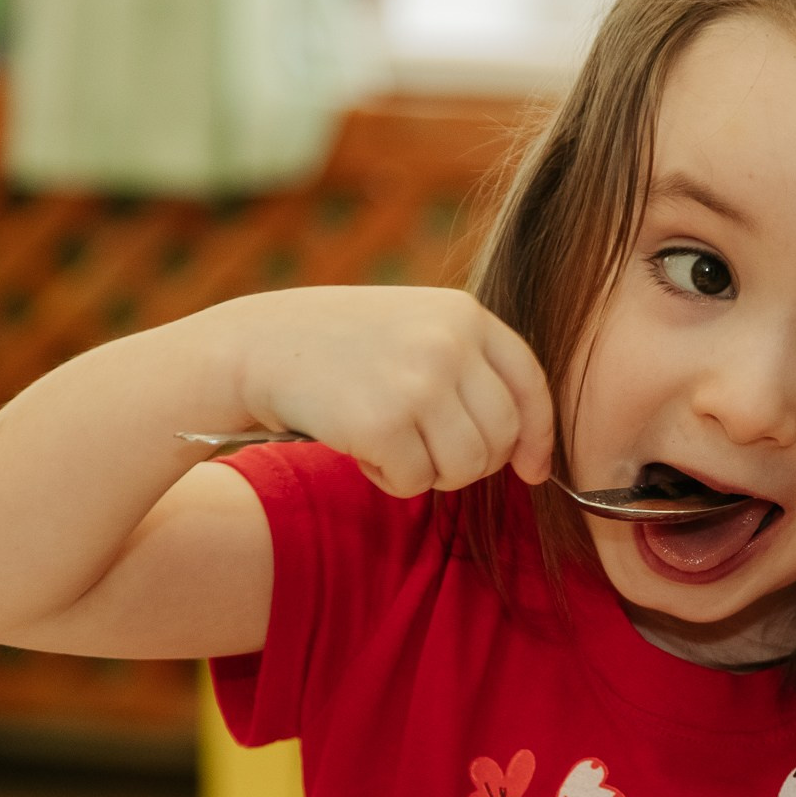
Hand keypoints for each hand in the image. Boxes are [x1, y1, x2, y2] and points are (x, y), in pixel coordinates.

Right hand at [216, 286, 552, 496]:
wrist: (257, 346)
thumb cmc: (340, 348)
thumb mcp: (414, 331)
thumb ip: (469, 370)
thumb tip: (529, 450)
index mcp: (465, 314)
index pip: (530, 384)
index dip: (538, 436)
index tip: (531, 470)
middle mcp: (449, 343)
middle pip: (501, 436)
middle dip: (472, 462)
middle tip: (426, 453)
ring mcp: (419, 382)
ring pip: (466, 467)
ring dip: (432, 474)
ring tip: (391, 445)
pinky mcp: (384, 423)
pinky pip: (417, 482)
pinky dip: (391, 479)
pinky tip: (359, 447)